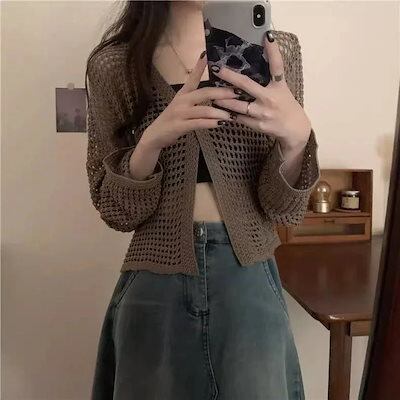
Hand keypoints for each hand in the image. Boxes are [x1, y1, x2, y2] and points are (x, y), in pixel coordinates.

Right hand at [141, 52, 237, 149]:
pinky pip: (198, 123)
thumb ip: (196, 100)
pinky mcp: (180, 126)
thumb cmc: (173, 120)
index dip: (200, 66)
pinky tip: (220, 124)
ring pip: (203, 110)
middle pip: (204, 93)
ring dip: (219, 112)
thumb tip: (214, 95)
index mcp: (183, 94)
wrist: (156, 135)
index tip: (208, 53)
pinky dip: (210, 124)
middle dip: (222, 93)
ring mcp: (180, 113)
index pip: (193, 77)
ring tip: (232, 116)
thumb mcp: (183, 106)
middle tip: (237, 93)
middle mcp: (182, 100)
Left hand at [211, 31, 311, 150]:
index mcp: (279, 87)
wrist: (295, 130)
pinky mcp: (258, 125)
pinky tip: (219, 111)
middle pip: (247, 84)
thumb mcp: (282, 90)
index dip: (273, 50)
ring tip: (212, 94)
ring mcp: (263, 112)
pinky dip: (229, 114)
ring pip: (238, 105)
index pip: (277, 66)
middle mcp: (270, 98)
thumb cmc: (286, 107)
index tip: (267, 36)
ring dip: (223, 100)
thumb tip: (257, 63)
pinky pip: (239, 119)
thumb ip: (271, 80)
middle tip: (217, 69)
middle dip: (230, 76)